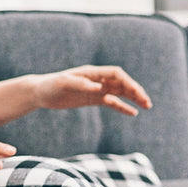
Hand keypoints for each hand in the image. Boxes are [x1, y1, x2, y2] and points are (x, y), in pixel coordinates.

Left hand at [31, 65, 152, 115]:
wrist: (40, 92)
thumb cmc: (50, 85)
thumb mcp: (64, 84)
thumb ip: (81, 84)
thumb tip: (98, 87)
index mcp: (92, 73)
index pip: (116, 74)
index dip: (127, 82)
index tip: (135, 92)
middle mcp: (97, 80)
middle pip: (122, 83)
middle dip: (136, 91)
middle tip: (147, 102)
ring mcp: (96, 89)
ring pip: (120, 92)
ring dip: (133, 98)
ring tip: (147, 106)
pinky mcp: (93, 99)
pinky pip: (112, 102)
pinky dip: (123, 107)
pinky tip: (133, 113)